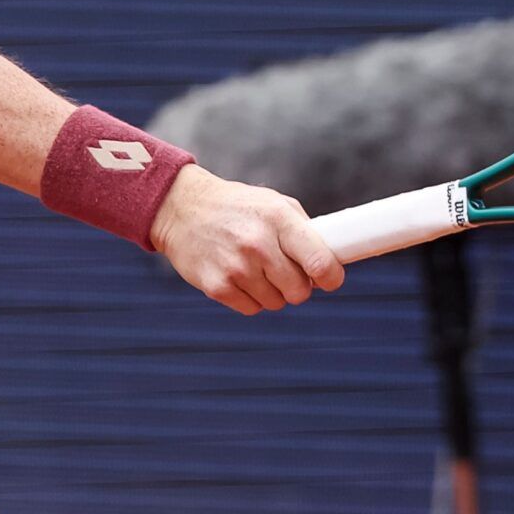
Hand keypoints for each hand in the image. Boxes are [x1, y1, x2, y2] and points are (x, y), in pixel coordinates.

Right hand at [149, 165, 346, 314]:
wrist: (181, 209)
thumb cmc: (237, 207)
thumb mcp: (274, 204)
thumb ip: (304, 231)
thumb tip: (331, 262)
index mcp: (278, 219)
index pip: (320, 262)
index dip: (331, 277)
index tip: (330, 279)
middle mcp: (258, 244)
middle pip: (300, 291)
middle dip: (298, 286)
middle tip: (286, 271)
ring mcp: (236, 268)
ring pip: (276, 303)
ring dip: (272, 291)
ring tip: (255, 267)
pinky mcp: (217, 287)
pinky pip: (252, 309)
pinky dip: (250, 298)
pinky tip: (237, 275)